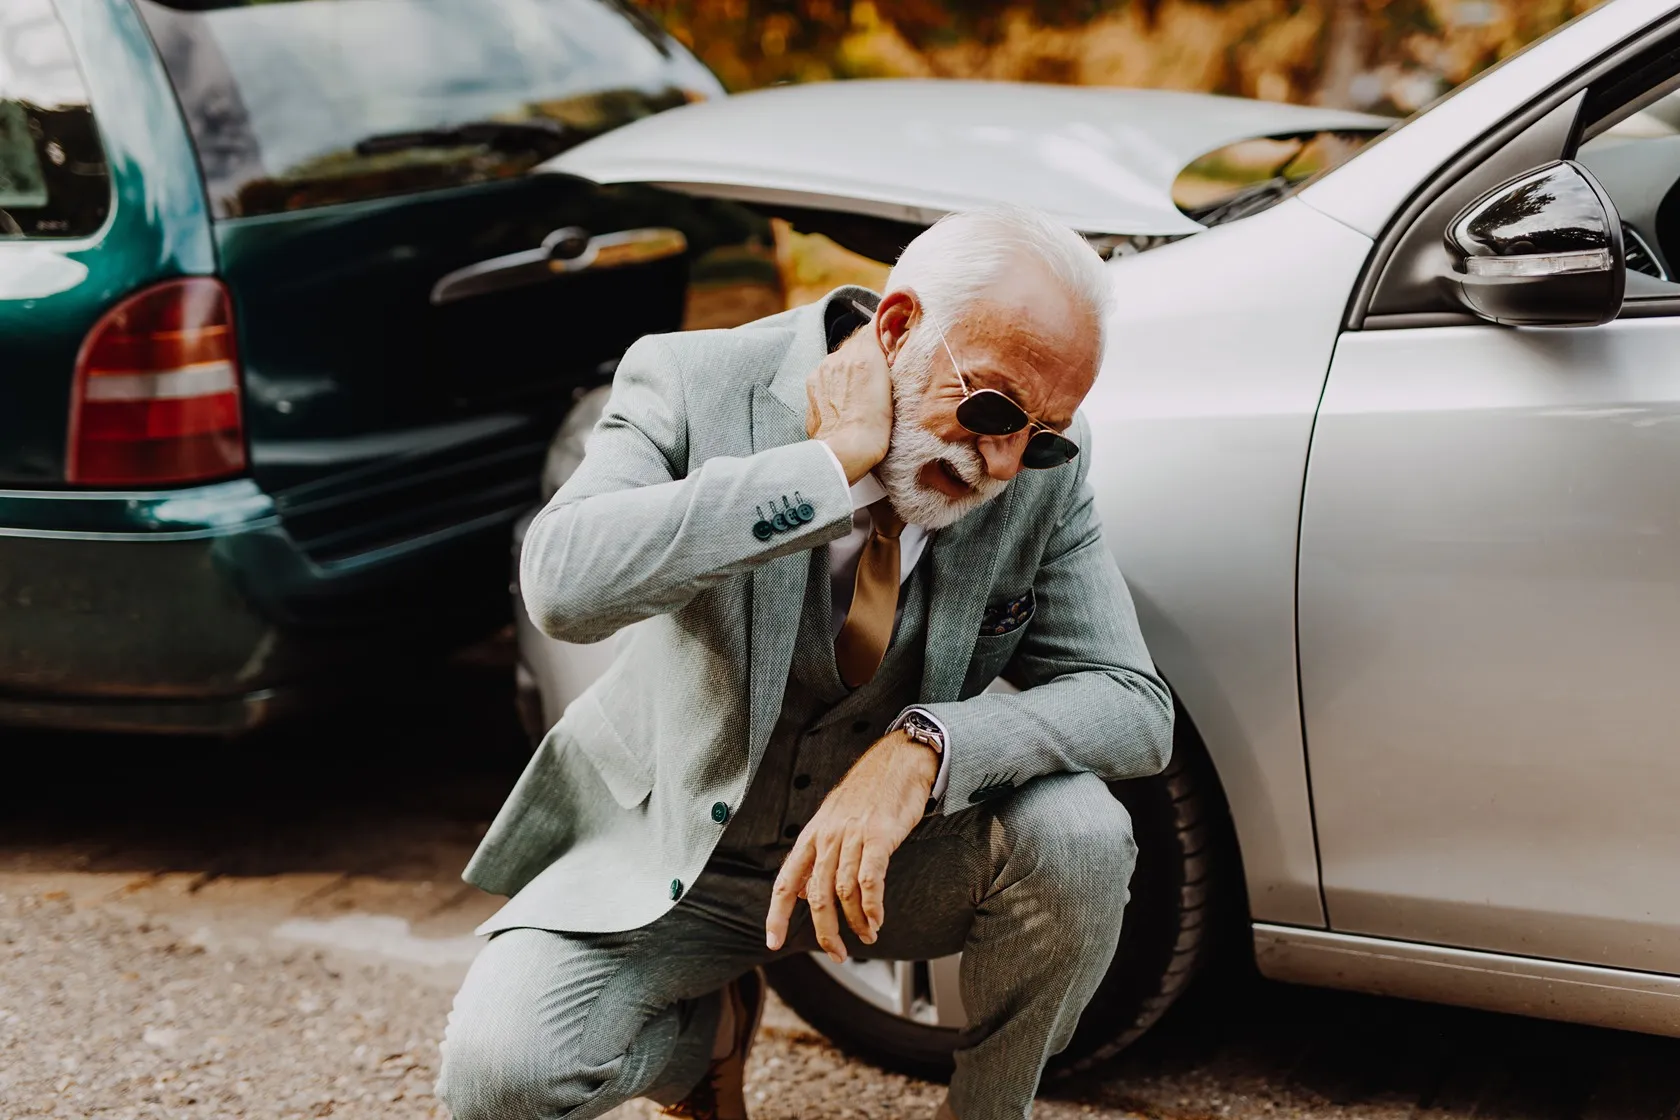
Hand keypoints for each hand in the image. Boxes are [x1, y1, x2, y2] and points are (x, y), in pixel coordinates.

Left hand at [765, 731, 938, 961]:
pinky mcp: (880, 836)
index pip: (786, 881)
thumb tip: (807, 892)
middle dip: (826, 932)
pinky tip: (877, 918)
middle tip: (838, 952)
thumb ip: (820, 856)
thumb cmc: (869, 791)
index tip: (773, 941)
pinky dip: (872, 906)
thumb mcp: (834, 820)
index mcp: (813, 835)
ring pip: (844, 893)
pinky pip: (870, 880)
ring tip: (868, 934)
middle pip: (817, 896)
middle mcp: (828, 837)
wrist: (898, 759)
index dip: (777, 914)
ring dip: (856, 922)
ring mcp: (853, 836)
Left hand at [805, 329, 892, 484]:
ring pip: (840, 358)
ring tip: (860, 390)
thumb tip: (888, 345)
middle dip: (867, 351)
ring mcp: (822, 369)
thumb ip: (888, 360)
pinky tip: (844, 398)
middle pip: (856, 342)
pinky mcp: (811, 384)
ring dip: (850, 367)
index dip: (882, 330)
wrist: (844, 452)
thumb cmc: (874, 428)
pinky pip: (826, 373)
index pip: (873, 327)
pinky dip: (835, 380)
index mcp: (865, 355)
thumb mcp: (893, 391)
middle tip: (878, 370)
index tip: (890, 336)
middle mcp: (840, 356)